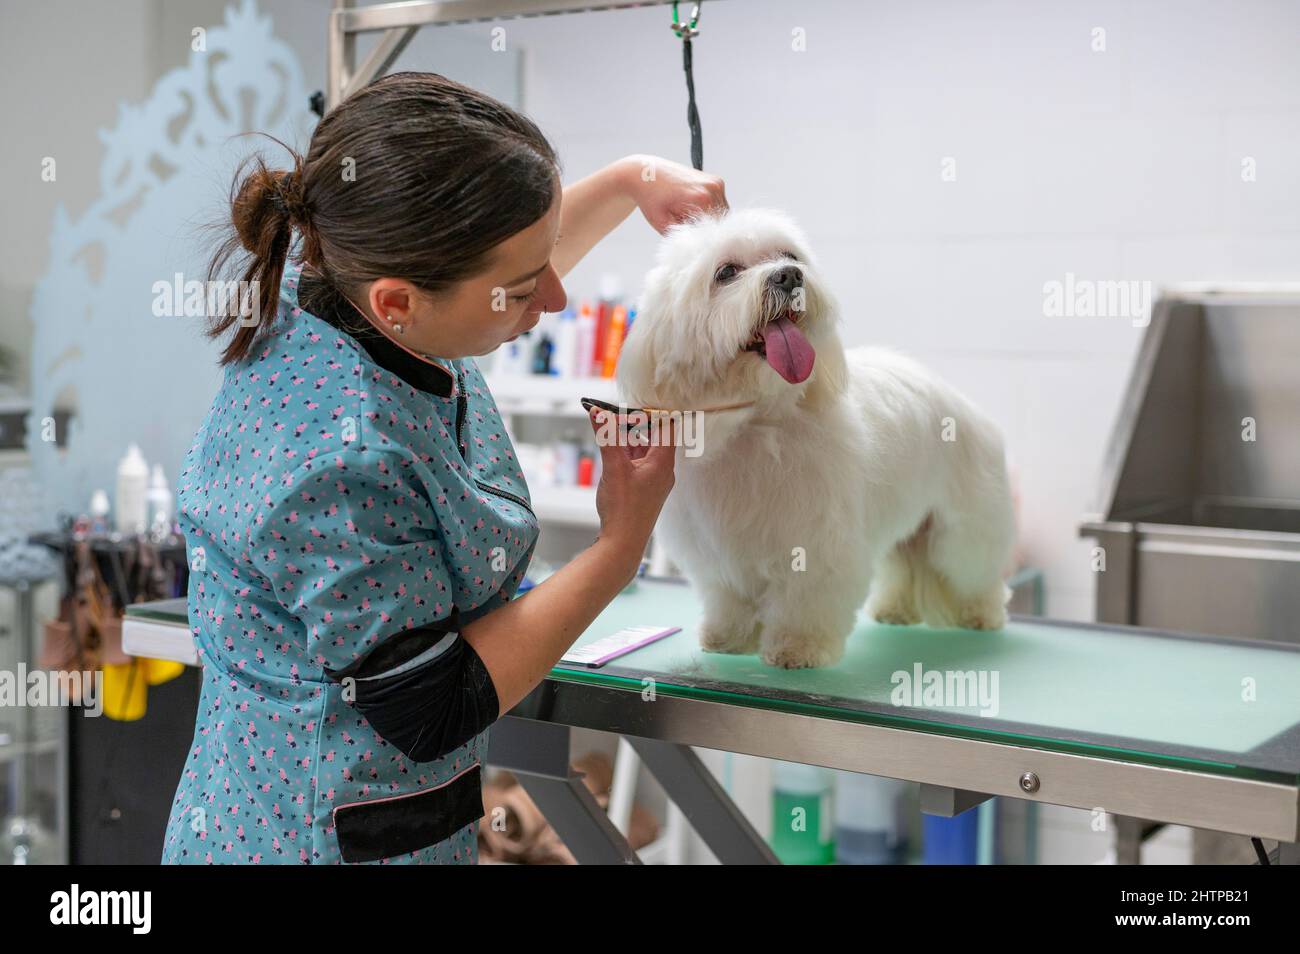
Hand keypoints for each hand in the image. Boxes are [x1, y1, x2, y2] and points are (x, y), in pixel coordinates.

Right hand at [587, 408, 677, 565]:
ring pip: (645, 450)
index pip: (666, 425)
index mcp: (663, 461)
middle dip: (634, 425)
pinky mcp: (645, 489)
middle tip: (613, 416)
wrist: (623, 544)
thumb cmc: (623, 509)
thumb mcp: (613, 467)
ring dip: (628, 440)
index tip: (631, 406)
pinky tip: (612, 453)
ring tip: (609, 431)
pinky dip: (627, 455)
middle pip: (655, 436)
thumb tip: (598, 412)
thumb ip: (607, 436)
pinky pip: (639, 464)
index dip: (651, 412)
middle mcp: (664, 470)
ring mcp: (655, 480)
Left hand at [621, 154, 726, 234]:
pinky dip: (708, 208)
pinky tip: (691, 205)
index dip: (703, 238)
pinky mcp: (716, 181)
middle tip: (685, 224)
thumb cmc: (650, 196)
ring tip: (686, 213)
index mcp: (702, 198)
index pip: (715, 230)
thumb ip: (683, 238)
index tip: (690, 238)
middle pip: (720, 222)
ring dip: (708, 218)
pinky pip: (719, 203)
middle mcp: (713, 188)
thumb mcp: (662, 224)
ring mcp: (716, 183)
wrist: (646, 173)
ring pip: (721, 213)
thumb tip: (698, 246)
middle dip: (705, 227)